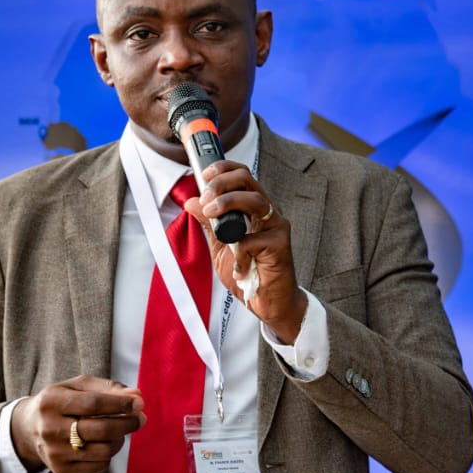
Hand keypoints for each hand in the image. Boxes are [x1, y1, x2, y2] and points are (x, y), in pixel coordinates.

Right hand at [11, 375, 144, 472]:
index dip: (120, 404)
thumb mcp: (77, 386)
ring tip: (120, 431)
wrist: (29, 429)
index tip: (139, 403)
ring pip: (103, 450)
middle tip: (140, 419)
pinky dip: (109, 454)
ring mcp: (55, 453)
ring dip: (120, 439)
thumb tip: (137, 396)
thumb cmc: (60, 402)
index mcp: (52, 402)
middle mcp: (50, 429)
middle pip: (101, 430)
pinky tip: (104, 443)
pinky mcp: (62, 470)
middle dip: (127, 423)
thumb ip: (107, 388)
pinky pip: (99, 465)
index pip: (93, 404)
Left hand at [185, 160, 308, 342]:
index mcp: (253, 209)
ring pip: (255, 200)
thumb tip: (192, 202)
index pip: (242, 176)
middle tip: (205, 196)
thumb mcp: (221, 247)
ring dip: (229, 202)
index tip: (203, 174)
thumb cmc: (250, 273)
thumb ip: (210, 225)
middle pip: (248, 180)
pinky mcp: (281, 245)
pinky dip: (240, 253)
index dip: (223, 169)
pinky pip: (254, 240)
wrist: (269, 303)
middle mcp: (267, 213)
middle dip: (222, 182)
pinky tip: (238, 268)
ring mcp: (276, 227)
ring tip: (212, 213)